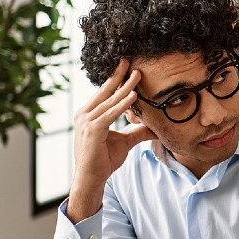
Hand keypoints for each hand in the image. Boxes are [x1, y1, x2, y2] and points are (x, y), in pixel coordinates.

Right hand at [67, 60, 155, 221]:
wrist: (91, 179)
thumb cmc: (103, 160)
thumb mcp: (124, 142)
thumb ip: (137, 132)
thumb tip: (154, 128)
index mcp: (88, 114)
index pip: (104, 93)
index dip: (116, 80)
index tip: (126, 67)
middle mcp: (84, 115)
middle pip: (104, 91)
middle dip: (118, 75)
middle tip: (129, 60)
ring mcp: (86, 122)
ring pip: (109, 101)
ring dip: (125, 87)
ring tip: (137, 75)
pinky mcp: (92, 130)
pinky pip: (110, 114)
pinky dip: (122, 104)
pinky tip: (134, 96)